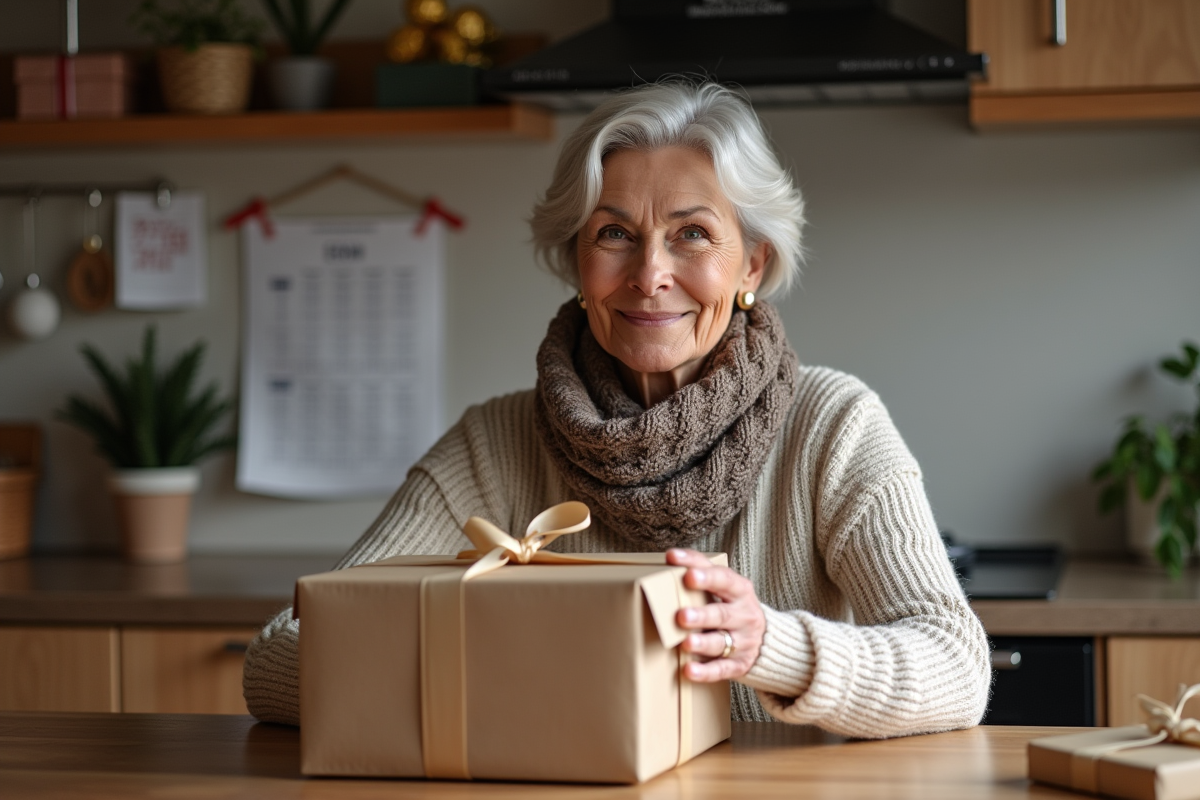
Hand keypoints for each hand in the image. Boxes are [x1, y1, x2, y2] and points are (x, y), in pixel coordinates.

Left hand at [667, 548, 764, 682]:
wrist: (768, 639)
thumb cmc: (733, 606)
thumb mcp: (725, 587)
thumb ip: (701, 573)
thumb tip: (669, 557)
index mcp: (740, 590)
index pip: (723, 578)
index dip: (705, 575)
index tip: (686, 572)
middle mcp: (744, 615)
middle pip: (722, 614)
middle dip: (701, 615)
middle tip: (681, 615)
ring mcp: (743, 641)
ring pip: (722, 642)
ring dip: (703, 643)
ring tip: (686, 643)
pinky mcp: (739, 665)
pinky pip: (722, 670)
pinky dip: (705, 672)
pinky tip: (689, 671)